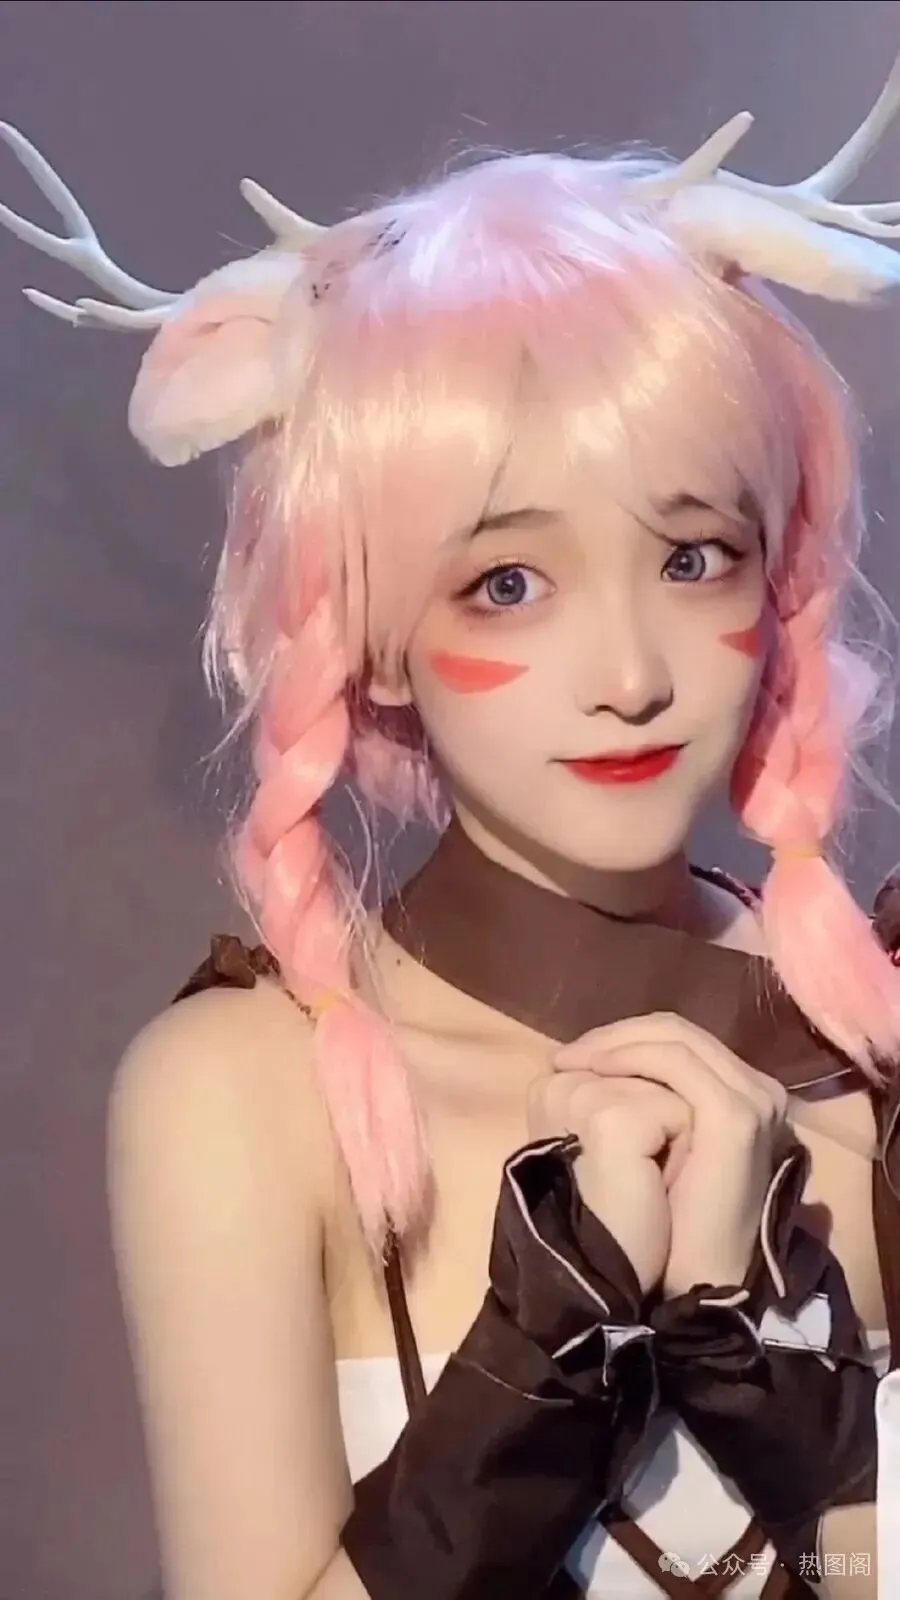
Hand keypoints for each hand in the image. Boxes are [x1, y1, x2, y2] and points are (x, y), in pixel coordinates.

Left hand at [554, 1014, 788, 1298]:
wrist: (695, 1276)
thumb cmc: (669, 1220)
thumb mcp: (656, 1147)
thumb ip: (647, 1102)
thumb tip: (590, 1064)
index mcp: (740, 1093)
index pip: (678, 1040)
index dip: (624, 1039)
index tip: (574, 1055)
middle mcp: (755, 1087)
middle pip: (676, 1031)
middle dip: (616, 1035)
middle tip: (567, 1052)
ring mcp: (752, 1098)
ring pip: (675, 1037)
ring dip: (616, 1041)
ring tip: (573, 1060)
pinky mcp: (736, 1116)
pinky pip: (677, 1062)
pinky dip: (631, 1056)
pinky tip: (594, 1071)